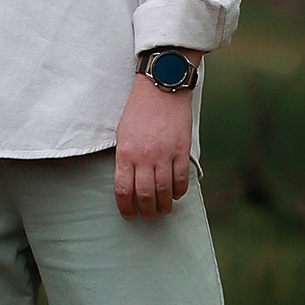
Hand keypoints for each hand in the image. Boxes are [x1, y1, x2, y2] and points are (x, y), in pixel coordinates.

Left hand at [114, 76, 192, 220]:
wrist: (161, 88)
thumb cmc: (138, 110)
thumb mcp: (122, 134)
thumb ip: (125, 157)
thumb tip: (128, 181)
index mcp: (125, 153)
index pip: (123, 190)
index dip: (125, 207)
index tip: (129, 215)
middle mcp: (144, 157)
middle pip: (144, 195)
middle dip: (146, 211)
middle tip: (148, 216)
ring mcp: (164, 154)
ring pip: (163, 190)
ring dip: (163, 205)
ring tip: (163, 210)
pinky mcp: (181, 150)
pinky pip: (181, 178)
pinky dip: (179, 191)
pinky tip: (175, 194)